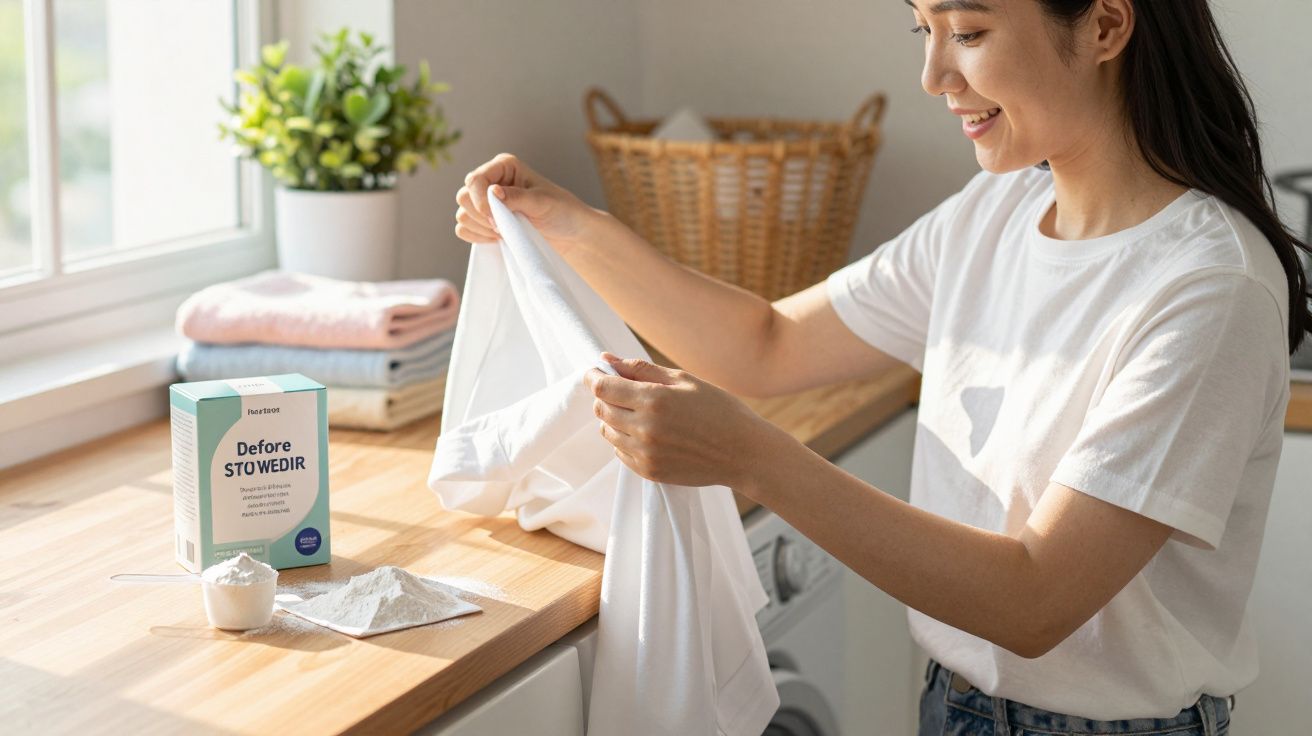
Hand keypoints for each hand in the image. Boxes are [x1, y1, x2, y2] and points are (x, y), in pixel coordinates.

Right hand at [454, 152, 601, 256]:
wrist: (568, 232)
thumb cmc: (561, 210)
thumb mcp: (542, 202)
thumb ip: (517, 197)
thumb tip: (493, 192)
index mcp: (503, 167)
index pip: (474, 180)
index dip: (481, 201)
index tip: (498, 219)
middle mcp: (490, 180)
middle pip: (463, 197)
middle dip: (482, 216)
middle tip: (505, 226)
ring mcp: (484, 201)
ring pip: (462, 214)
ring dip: (481, 228)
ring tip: (506, 232)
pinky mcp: (483, 221)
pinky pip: (464, 229)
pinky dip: (478, 237)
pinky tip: (498, 238)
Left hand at [585, 352, 772, 489]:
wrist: (743, 453)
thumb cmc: (719, 410)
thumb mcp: (684, 380)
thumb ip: (641, 369)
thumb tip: (608, 359)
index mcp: (654, 400)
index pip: (603, 387)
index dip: (594, 376)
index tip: (595, 371)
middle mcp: (645, 428)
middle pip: (601, 410)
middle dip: (604, 396)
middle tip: (620, 389)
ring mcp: (645, 453)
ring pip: (607, 432)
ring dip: (613, 419)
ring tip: (638, 412)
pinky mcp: (649, 472)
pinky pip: (620, 452)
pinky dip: (624, 440)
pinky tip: (646, 433)